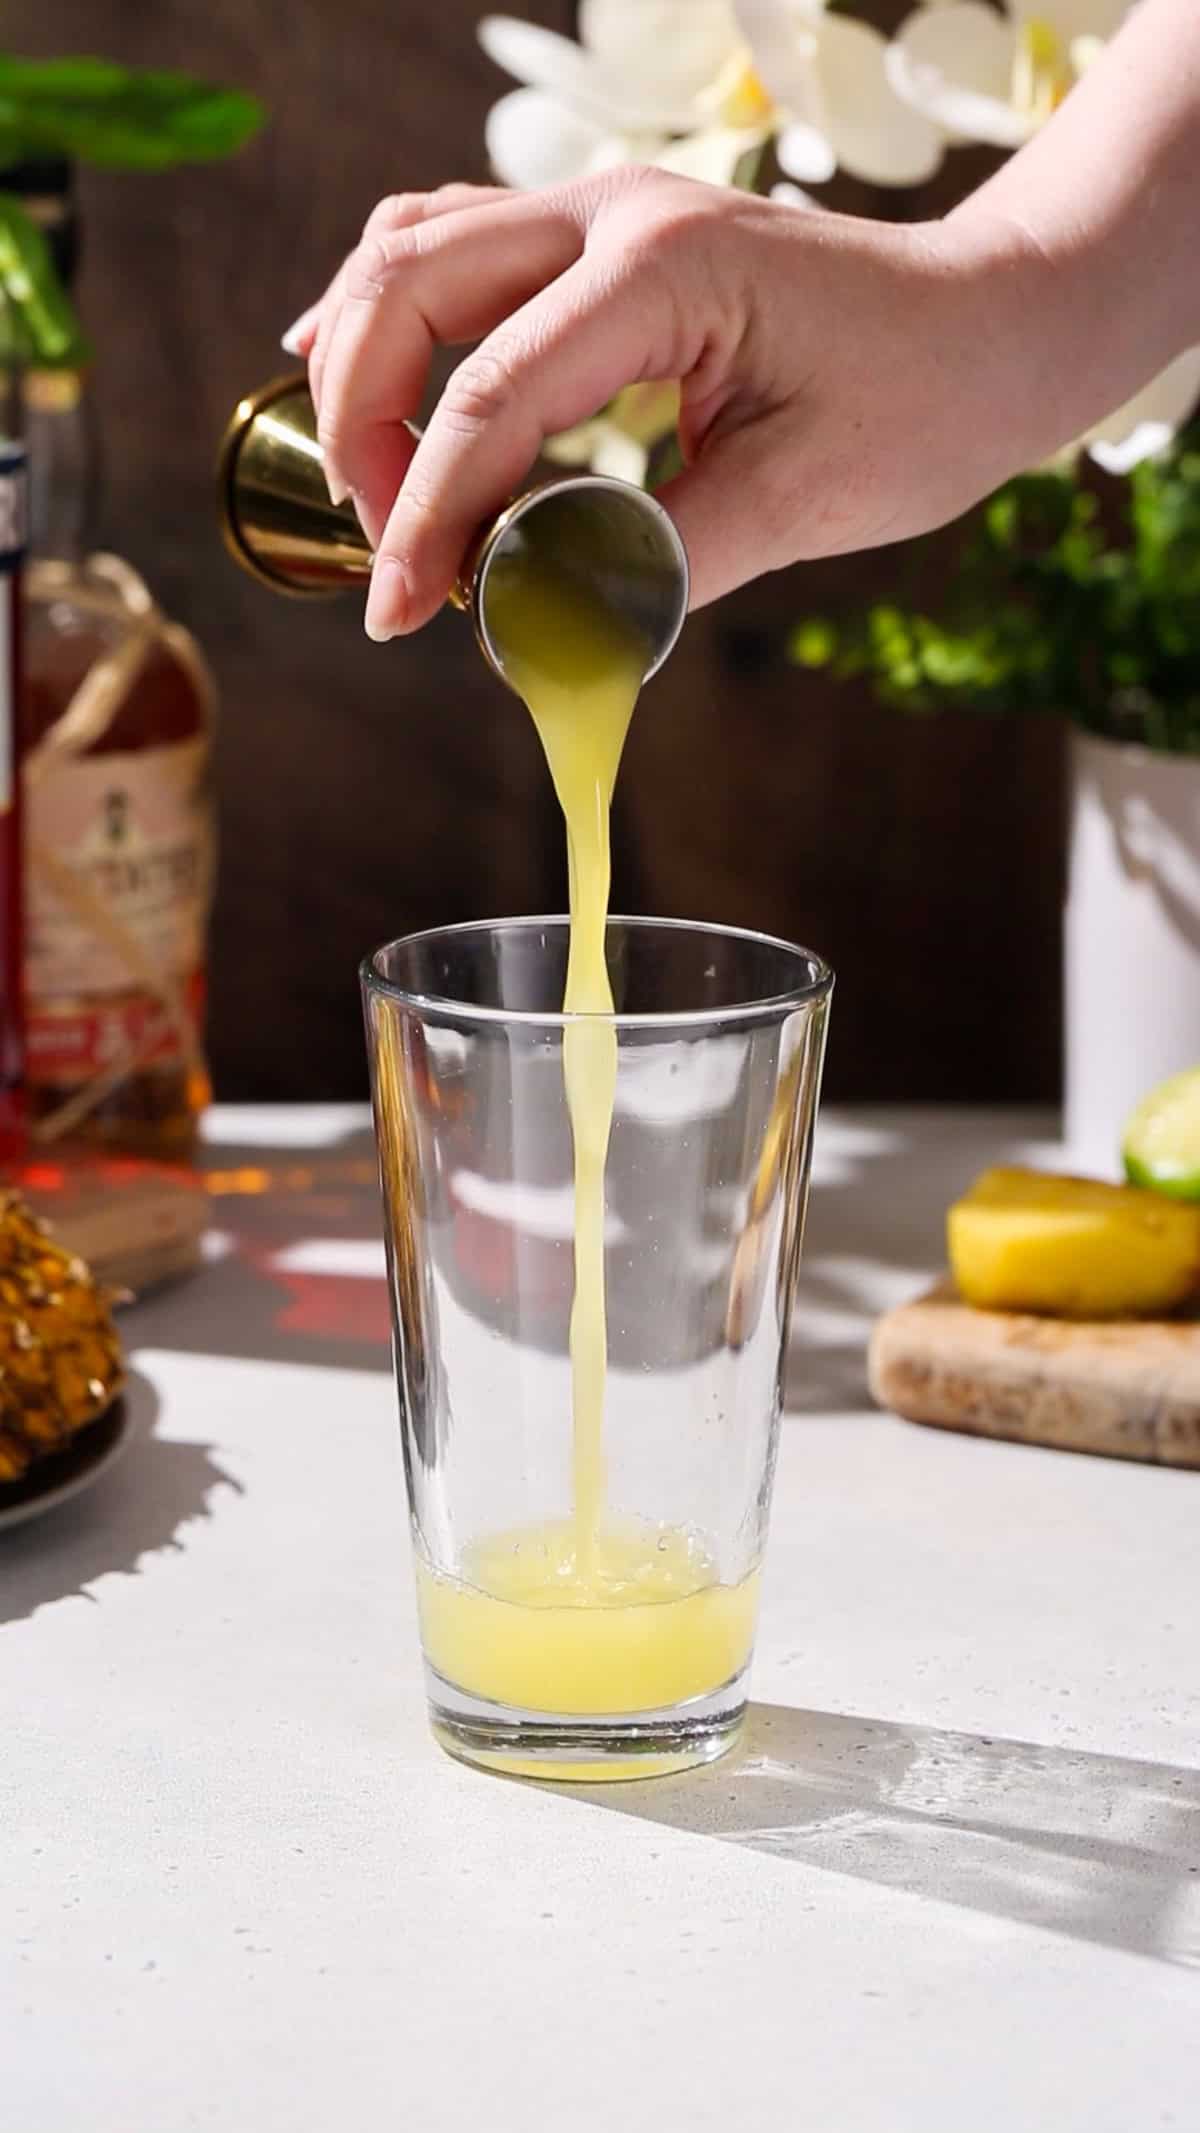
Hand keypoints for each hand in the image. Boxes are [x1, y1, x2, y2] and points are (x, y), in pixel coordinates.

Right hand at [293, 170, 1053, 640]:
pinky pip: (452, 253)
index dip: (429, 516)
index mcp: (665, 270)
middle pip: (405, 288)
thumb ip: (660, 561)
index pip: (491, 394)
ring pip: (410, 252)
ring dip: (363, 370)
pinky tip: (358, 388)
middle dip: (363, 432)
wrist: (995, 321)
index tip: (397, 615)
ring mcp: (600, 211)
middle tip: (389, 558)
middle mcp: (613, 213)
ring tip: (372, 495)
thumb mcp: (803, 500)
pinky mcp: (599, 240)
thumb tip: (539, 625)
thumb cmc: (927, 397)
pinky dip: (393, 323)